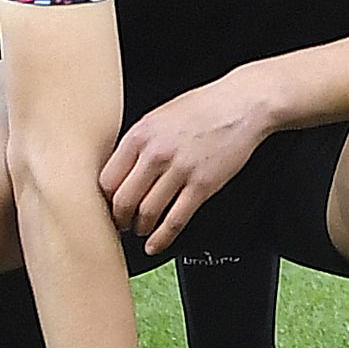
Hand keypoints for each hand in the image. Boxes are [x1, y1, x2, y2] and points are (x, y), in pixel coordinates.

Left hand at [102, 83, 274, 252]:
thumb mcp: (158, 116)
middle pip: (123, 200)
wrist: (243, 103)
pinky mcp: (203, 185)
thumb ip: (137, 144)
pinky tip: (156, 243)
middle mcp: (156, 153)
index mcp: (140, 135)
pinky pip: (176, 219)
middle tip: (121, 223)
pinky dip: (163, 237)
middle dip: (119, 218)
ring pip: (147, 212)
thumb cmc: (204, 107)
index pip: (107, 179)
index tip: (108, 205)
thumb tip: (120, 172)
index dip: (105, 198)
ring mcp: (180, 170)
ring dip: (141, 227)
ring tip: (141, 230)